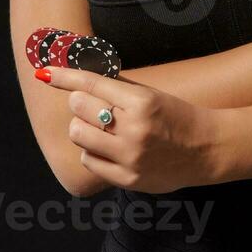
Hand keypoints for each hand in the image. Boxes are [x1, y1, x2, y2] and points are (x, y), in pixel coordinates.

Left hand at [36, 65, 224, 193]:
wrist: (207, 149)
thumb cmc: (177, 116)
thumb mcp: (151, 95)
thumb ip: (117, 88)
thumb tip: (79, 79)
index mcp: (141, 102)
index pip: (91, 84)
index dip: (64, 77)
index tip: (44, 73)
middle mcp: (134, 129)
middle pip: (79, 109)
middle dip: (81, 104)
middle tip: (93, 106)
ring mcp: (130, 157)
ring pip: (79, 136)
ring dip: (83, 129)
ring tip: (100, 129)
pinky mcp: (128, 179)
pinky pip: (89, 161)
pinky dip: (93, 152)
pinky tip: (108, 148)